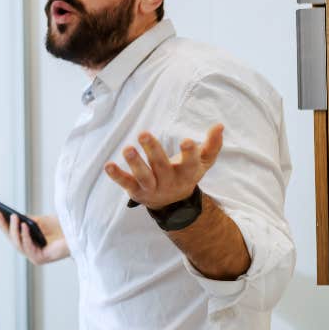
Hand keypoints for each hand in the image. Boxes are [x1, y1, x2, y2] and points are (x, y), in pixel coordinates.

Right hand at [0, 211, 67, 264]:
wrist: (79, 235)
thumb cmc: (62, 228)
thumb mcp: (41, 221)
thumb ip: (28, 220)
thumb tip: (12, 216)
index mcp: (28, 241)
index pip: (12, 232)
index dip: (2, 223)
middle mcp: (29, 250)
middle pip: (12, 238)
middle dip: (4, 226)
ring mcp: (34, 256)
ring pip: (18, 244)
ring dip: (14, 230)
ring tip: (13, 217)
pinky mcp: (41, 260)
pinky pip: (29, 248)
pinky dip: (26, 236)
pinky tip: (25, 225)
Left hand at [103, 123, 224, 209]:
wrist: (172, 204)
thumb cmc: (187, 174)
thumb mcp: (202, 162)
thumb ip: (212, 145)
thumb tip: (220, 125)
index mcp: (187, 174)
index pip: (190, 165)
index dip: (189, 154)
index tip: (187, 140)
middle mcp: (169, 183)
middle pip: (161, 167)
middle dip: (153, 151)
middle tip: (144, 133)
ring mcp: (152, 188)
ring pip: (144, 177)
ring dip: (135, 163)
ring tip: (127, 149)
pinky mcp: (136, 191)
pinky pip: (126, 183)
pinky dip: (117, 175)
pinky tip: (108, 165)